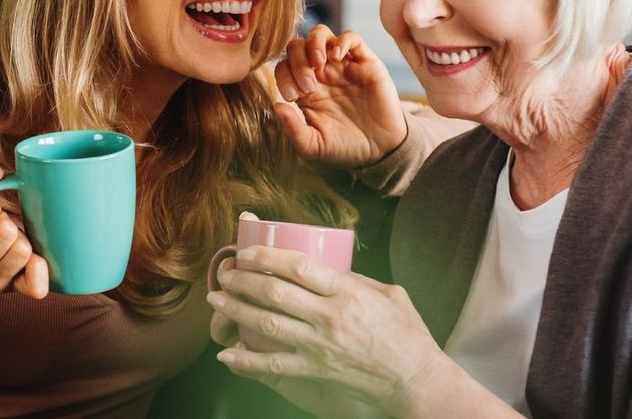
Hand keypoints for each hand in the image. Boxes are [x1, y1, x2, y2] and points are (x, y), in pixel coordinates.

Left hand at [206, 245, 446, 416]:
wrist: (415, 380)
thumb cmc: (407, 336)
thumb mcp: (390, 294)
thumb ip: (357, 280)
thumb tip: (330, 268)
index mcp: (349, 293)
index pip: (299, 266)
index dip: (267, 256)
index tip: (248, 251)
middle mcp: (330, 317)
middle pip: (275, 292)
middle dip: (244, 279)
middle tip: (225, 273)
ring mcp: (320, 346)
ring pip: (267, 324)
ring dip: (237, 310)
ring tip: (217, 299)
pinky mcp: (315, 371)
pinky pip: (273, 365)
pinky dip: (246, 361)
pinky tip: (227, 355)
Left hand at [272, 25, 406, 167]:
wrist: (381, 150)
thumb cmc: (345, 147)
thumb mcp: (314, 146)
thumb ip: (293, 130)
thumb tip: (276, 106)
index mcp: (304, 90)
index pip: (284, 67)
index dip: (283, 76)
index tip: (294, 97)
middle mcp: (320, 73)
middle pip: (298, 46)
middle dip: (297, 61)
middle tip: (308, 86)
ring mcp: (342, 65)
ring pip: (320, 34)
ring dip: (314, 43)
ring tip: (318, 62)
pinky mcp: (365, 62)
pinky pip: (351, 38)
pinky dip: (341, 41)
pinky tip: (337, 57)